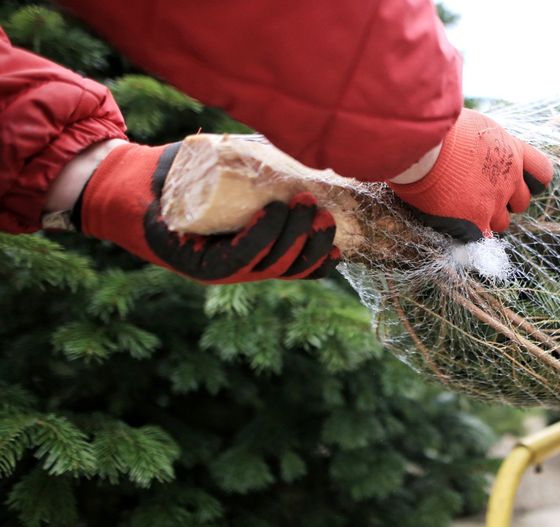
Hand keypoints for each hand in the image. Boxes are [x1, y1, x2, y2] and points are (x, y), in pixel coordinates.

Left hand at [76, 142, 339, 282]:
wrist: (132, 178)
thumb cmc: (189, 172)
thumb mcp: (241, 167)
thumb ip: (274, 166)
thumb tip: (319, 158)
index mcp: (255, 250)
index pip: (296, 266)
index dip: (320, 260)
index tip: (340, 246)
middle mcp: (239, 265)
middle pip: (287, 266)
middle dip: (311, 242)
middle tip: (322, 212)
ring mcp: (216, 267)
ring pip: (266, 264)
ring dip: (290, 237)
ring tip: (303, 205)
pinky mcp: (192, 263)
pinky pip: (233, 257)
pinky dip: (257, 237)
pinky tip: (271, 214)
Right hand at [389, 109, 552, 241]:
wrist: (424, 147)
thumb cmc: (440, 129)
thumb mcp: (473, 125)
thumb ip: (486, 143)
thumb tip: (480, 149)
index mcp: (512, 151)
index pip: (542, 173)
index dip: (529, 180)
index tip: (514, 180)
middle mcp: (509, 179)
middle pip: (521, 202)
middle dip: (505, 201)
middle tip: (478, 193)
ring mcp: (494, 203)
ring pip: (501, 223)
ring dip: (486, 219)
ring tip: (459, 207)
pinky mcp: (475, 223)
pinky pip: (482, 240)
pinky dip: (471, 235)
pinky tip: (455, 226)